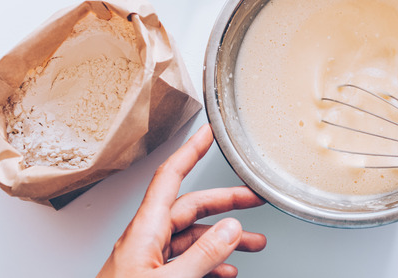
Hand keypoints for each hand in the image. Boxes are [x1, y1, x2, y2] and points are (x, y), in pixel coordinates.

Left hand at [97, 125, 266, 277]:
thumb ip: (201, 255)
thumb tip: (229, 229)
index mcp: (143, 232)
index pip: (170, 178)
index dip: (190, 151)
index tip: (207, 133)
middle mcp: (144, 241)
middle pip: (189, 208)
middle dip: (224, 203)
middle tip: (253, 200)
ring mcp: (147, 261)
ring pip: (191, 238)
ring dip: (223, 240)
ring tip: (253, 245)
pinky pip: (185, 261)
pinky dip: (209, 263)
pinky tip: (226, 272)